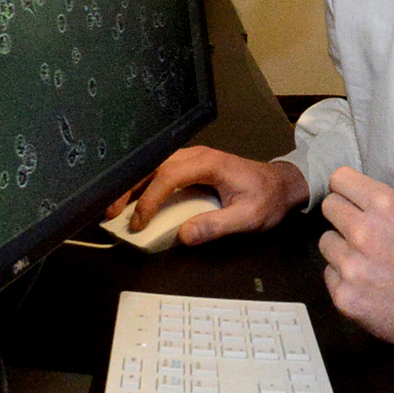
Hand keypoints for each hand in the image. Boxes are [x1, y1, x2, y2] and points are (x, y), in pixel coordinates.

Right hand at [104, 146, 306, 245]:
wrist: (282, 185)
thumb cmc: (267, 198)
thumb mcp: (248, 217)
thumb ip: (217, 226)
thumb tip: (184, 236)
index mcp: (210, 163)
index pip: (169, 176)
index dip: (150, 199)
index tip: (139, 222)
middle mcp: (198, 156)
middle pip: (154, 166)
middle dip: (129, 188)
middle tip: (111, 212)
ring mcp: (194, 159)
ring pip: (154, 167)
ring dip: (134, 186)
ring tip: (116, 209)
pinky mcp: (193, 167)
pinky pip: (163, 173)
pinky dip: (145, 186)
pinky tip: (135, 202)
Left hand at [316, 168, 393, 373]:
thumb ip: (386, 211)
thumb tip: (359, 204)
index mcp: (386, 207)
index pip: (339, 178)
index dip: (346, 188)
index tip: (351, 197)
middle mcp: (364, 232)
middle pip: (329, 207)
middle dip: (343, 216)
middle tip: (361, 231)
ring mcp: (351, 267)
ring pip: (326, 242)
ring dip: (342, 249)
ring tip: (368, 262)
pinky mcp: (343, 297)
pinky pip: (330, 275)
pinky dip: (344, 279)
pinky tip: (368, 286)